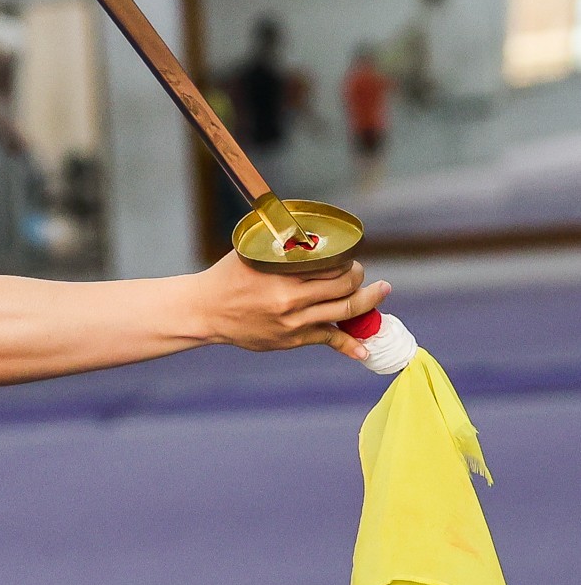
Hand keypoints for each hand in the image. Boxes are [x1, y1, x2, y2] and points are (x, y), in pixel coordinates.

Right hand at [187, 251, 389, 361]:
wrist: (205, 311)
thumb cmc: (228, 277)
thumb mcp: (252, 254)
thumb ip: (282, 248)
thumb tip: (310, 235)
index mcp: (281, 274)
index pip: (331, 265)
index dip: (348, 260)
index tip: (350, 258)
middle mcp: (290, 300)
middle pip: (344, 288)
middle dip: (360, 279)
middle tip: (361, 274)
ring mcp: (293, 323)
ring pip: (344, 312)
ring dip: (367, 303)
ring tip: (379, 294)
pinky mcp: (291, 339)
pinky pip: (329, 340)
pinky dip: (350, 345)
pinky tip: (365, 348)